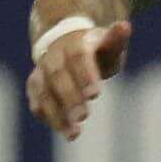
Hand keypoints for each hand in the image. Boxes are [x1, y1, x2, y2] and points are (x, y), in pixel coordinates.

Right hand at [26, 15, 133, 137]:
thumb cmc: (96, 49)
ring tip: (73, 134)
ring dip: (56, 114)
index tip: (95, 94)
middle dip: (69, 97)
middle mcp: (54, 55)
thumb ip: (115, 40)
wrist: (67, 43)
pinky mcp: (35, 87)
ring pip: (43, 92)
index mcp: (75, 42)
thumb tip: (125, 26)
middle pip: (57, 75)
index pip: (77, 57)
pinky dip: (47, 116)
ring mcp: (42, 71)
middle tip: (83, 116)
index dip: (85, 74)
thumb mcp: (109, 44)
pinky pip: (37, 102)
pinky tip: (64, 130)